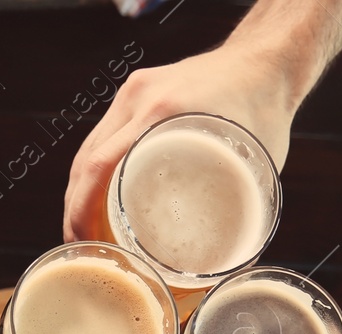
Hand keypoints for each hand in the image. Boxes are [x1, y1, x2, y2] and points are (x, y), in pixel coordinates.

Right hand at [63, 40, 300, 242]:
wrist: (268, 58)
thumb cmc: (267, 108)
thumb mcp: (255, 164)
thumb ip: (241, 212)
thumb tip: (230, 268)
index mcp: (162, 111)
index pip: (99, 165)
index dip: (81, 209)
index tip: (82, 241)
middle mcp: (140, 97)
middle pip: (86, 159)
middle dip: (74, 207)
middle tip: (78, 246)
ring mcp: (134, 92)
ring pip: (90, 147)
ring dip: (79, 189)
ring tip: (81, 228)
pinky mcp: (137, 92)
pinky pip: (104, 135)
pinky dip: (94, 168)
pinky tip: (93, 194)